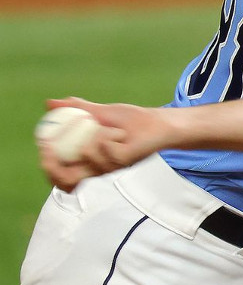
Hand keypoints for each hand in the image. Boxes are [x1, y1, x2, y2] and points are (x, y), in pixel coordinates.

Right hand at [39, 97, 172, 190]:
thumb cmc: (130, 120)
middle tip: (51, 148)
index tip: (43, 144)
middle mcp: (95, 168)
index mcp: (86, 160)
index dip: (47, 165)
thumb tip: (49, 103)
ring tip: (108, 129)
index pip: (58, 173)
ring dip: (92, 137)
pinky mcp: (123, 162)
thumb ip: (76, 109)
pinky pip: (106, 149)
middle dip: (53, 167)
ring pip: (86, 157)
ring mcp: (109, 167)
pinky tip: (120, 134)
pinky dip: (108, 136)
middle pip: (65, 180)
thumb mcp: (100, 112)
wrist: (156, 121)